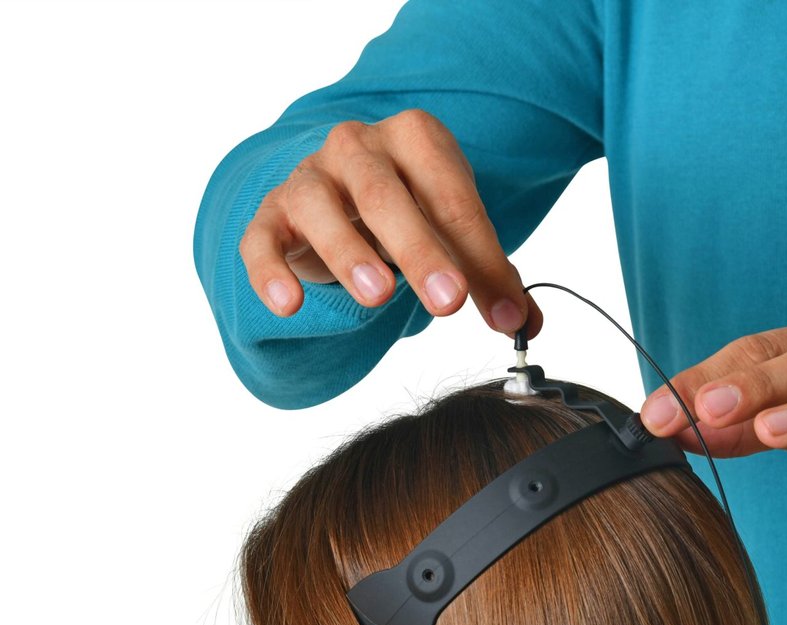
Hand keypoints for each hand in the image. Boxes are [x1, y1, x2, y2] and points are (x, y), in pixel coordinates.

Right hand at [238, 108, 540, 337]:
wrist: (337, 192)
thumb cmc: (407, 210)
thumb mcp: (452, 234)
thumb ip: (487, 275)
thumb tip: (525, 324)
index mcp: (415, 139)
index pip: (452, 198)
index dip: (481, 258)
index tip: (504, 316)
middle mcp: (356, 146)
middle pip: (386, 196)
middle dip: (420, 251)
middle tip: (449, 303)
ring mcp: (308, 176)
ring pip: (319, 207)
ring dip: (348, 252)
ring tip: (378, 296)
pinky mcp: (269, 214)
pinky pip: (262, 239)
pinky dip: (271, 271)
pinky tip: (289, 304)